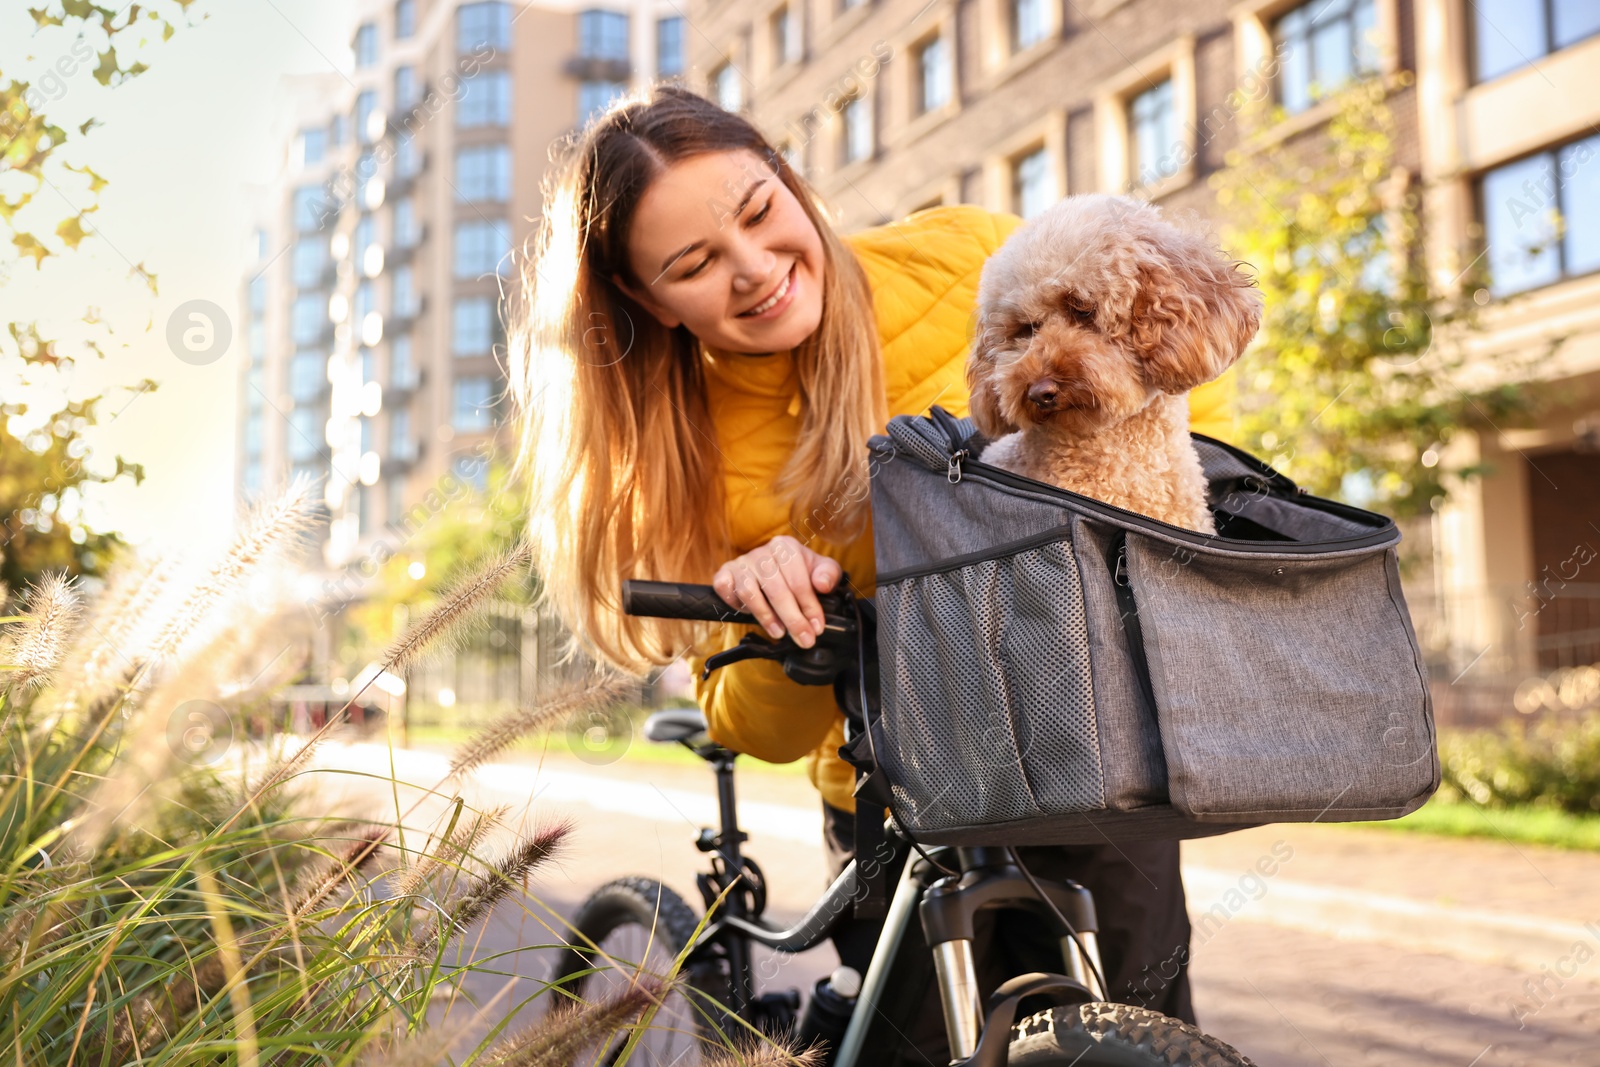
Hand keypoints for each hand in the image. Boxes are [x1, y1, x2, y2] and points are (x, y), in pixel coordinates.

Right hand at [711, 535, 841, 649]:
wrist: (773, 567)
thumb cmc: (798, 570)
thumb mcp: (819, 569)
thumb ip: (829, 574)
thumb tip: (822, 584)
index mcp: (785, 548)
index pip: (798, 580)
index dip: (809, 606)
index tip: (817, 627)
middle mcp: (762, 552)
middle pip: (776, 589)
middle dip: (792, 618)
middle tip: (803, 638)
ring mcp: (741, 563)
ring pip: (749, 591)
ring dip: (765, 616)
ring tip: (779, 632)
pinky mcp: (724, 573)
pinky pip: (724, 588)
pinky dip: (734, 603)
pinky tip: (748, 614)